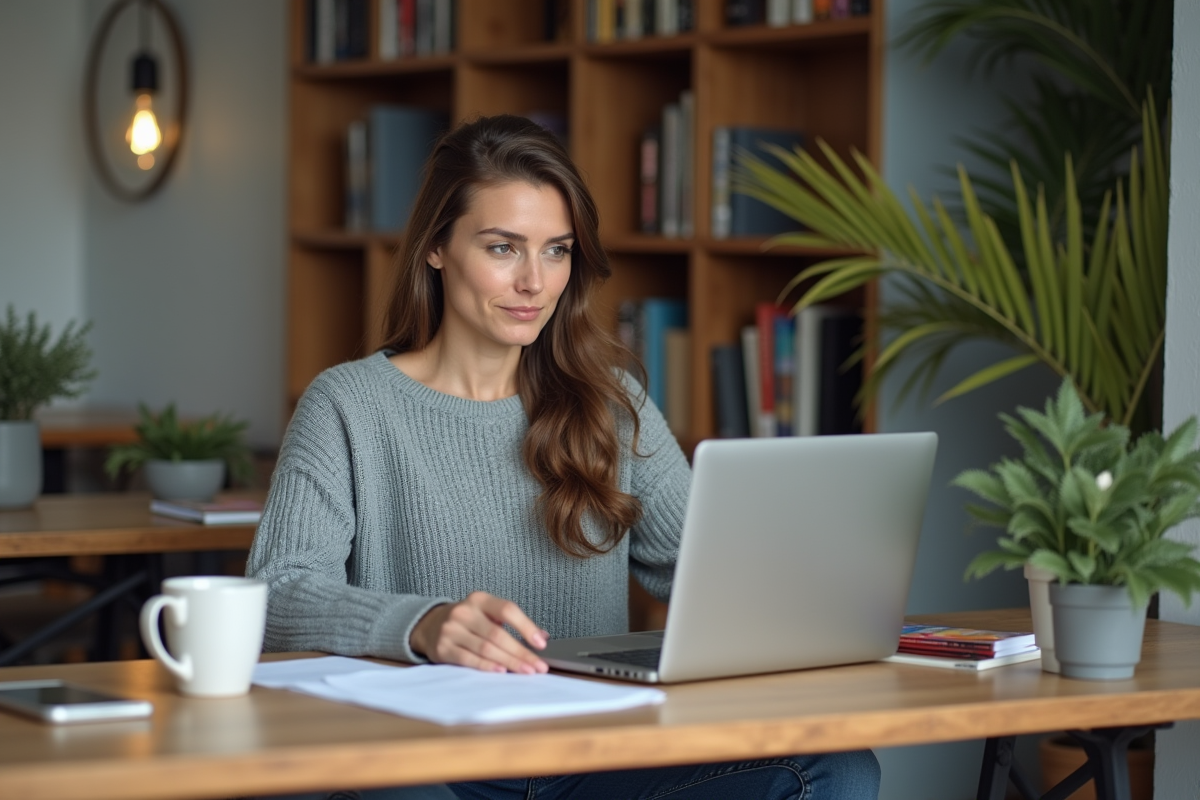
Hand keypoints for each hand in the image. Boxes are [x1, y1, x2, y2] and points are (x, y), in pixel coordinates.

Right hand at [410, 591, 549, 673]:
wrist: (430, 625)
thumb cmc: (469, 621)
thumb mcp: (488, 613)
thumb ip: (513, 623)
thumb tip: (543, 636)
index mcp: (479, 599)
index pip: (507, 610)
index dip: (526, 626)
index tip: (541, 643)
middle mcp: (464, 612)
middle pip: (498, 634)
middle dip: (521, 652)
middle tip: (538, 666)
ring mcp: (451, 630)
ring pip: (486, 648)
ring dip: (509, 662)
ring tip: (525, 671)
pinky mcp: (443, 648)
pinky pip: (468, 659)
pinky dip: (486, 666)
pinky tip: (501, 671)